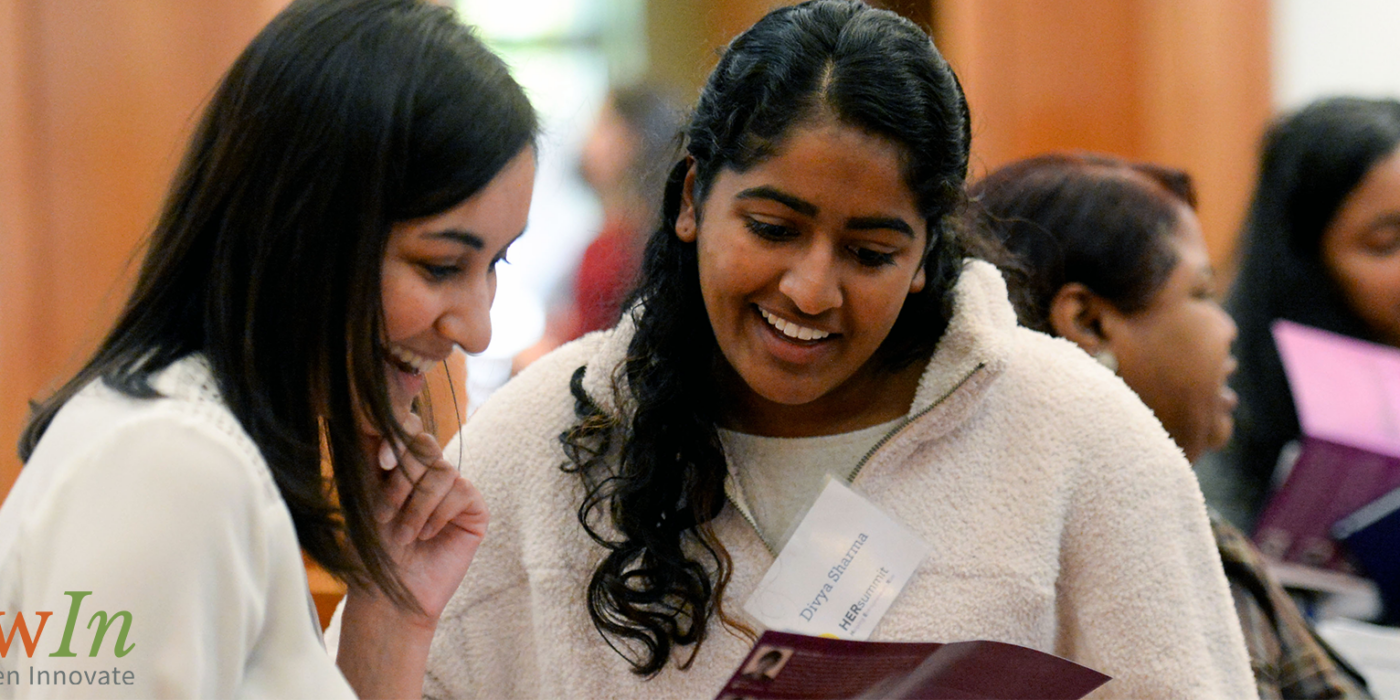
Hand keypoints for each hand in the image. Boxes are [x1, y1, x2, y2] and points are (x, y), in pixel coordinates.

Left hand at [366, 413, 487, 622]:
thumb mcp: (362, 496)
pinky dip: (438, 514)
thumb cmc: (370, 550)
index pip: (405, 427)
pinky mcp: (473, 509)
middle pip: (423, 443)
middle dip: (401, 478)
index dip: (396, 437)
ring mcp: (452, 489)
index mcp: (399, 463)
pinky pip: (461, 491)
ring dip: (417, 505)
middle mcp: (427, 472)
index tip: (382, 463)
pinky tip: (427, 536)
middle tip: (385, 513)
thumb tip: (370, 414)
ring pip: (441, 470)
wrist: (387, 594)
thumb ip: (369, 454)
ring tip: (405, 534)